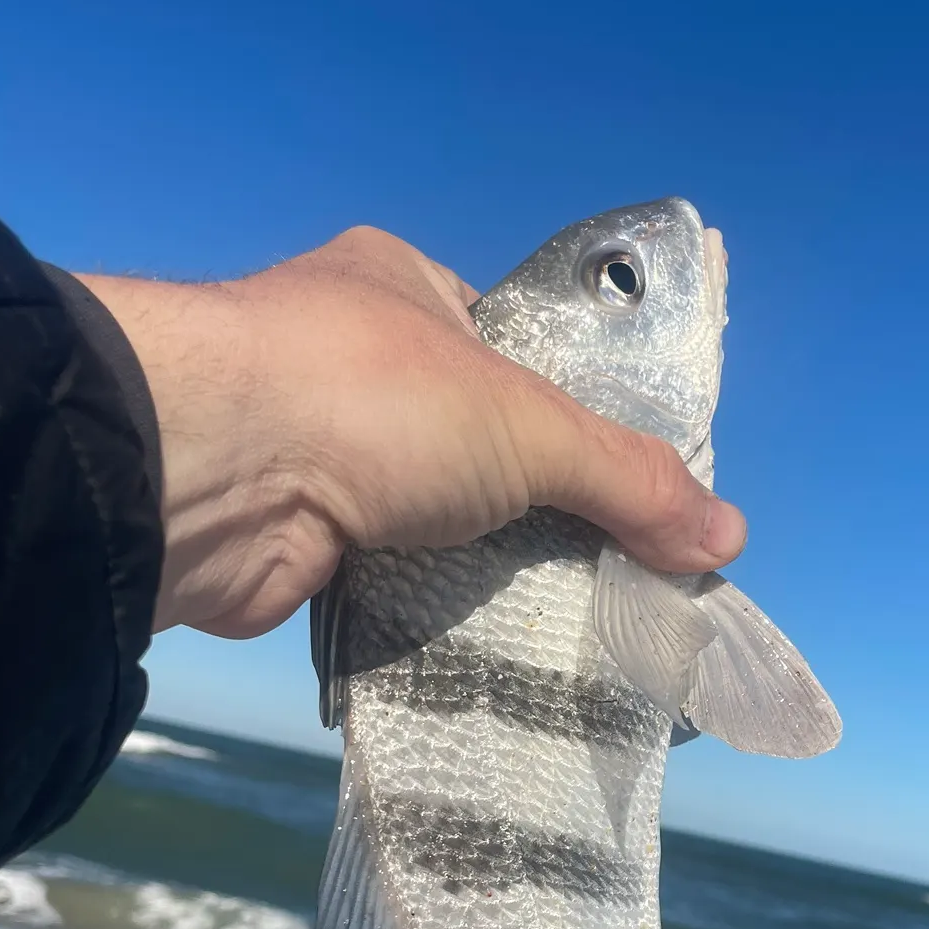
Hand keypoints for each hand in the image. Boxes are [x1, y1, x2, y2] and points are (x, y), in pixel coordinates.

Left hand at [76, 227, 746, 638]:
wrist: (203, 479)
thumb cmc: (371, 399)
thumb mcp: (527, 426)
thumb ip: (628, 478)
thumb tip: (726, 538)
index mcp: (404, 287)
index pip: (516, 349)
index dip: (575, 414)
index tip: (628, 482)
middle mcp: (351, 358)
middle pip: (479, 441)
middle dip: (536, 502)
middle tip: (612, 563)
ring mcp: (315, 447)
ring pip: (433, 514)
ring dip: (484, 562)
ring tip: (568, 614)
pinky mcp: (296, 535)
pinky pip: (391, 573)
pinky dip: (434, 604)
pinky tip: (489, 642)